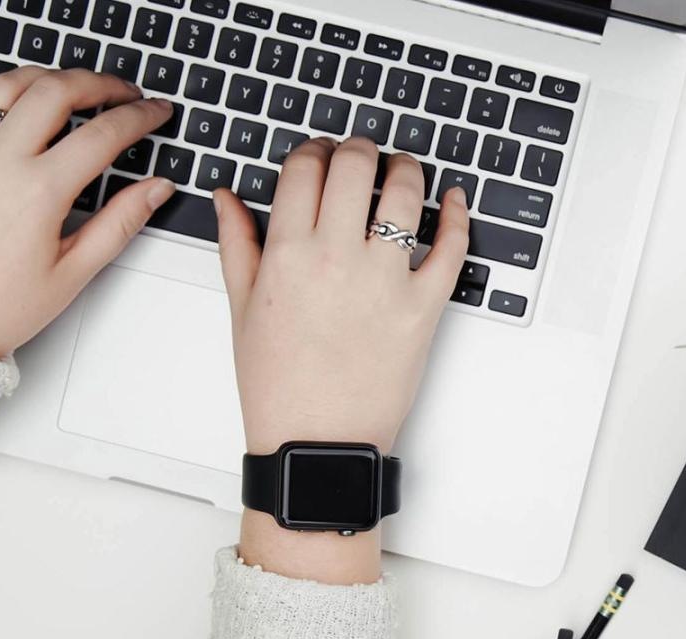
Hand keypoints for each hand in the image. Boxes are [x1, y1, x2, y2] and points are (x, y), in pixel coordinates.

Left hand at [0, 67, 176, 356]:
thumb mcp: (71, 273)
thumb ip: (120, 222)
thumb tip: (155, 189)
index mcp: (36, 192)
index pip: (103, 133)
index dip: (139, 116)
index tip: (155, 112)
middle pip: (56, 89)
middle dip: (100, 83)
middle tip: (123, 91)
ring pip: (10, 85)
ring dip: (49, 78)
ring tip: (74, 88)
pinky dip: (7, 101)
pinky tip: (24, 116)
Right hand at [215, 137, 468, 582]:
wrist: (316, 443)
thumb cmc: (278, 385)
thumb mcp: (242, 310)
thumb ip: (237, 244)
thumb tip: (228, 197)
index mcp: (287, 253)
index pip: (305, 168)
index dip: (314, 150)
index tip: (320, 156)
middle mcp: (337, 258)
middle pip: (355, 165)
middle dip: (358, 149)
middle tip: (361, 156)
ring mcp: (385, 280)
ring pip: (405, 193)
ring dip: (406, 169)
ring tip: (402, 171)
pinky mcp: (425, 306)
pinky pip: (452, 247)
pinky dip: (457, 215)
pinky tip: (453, 200)